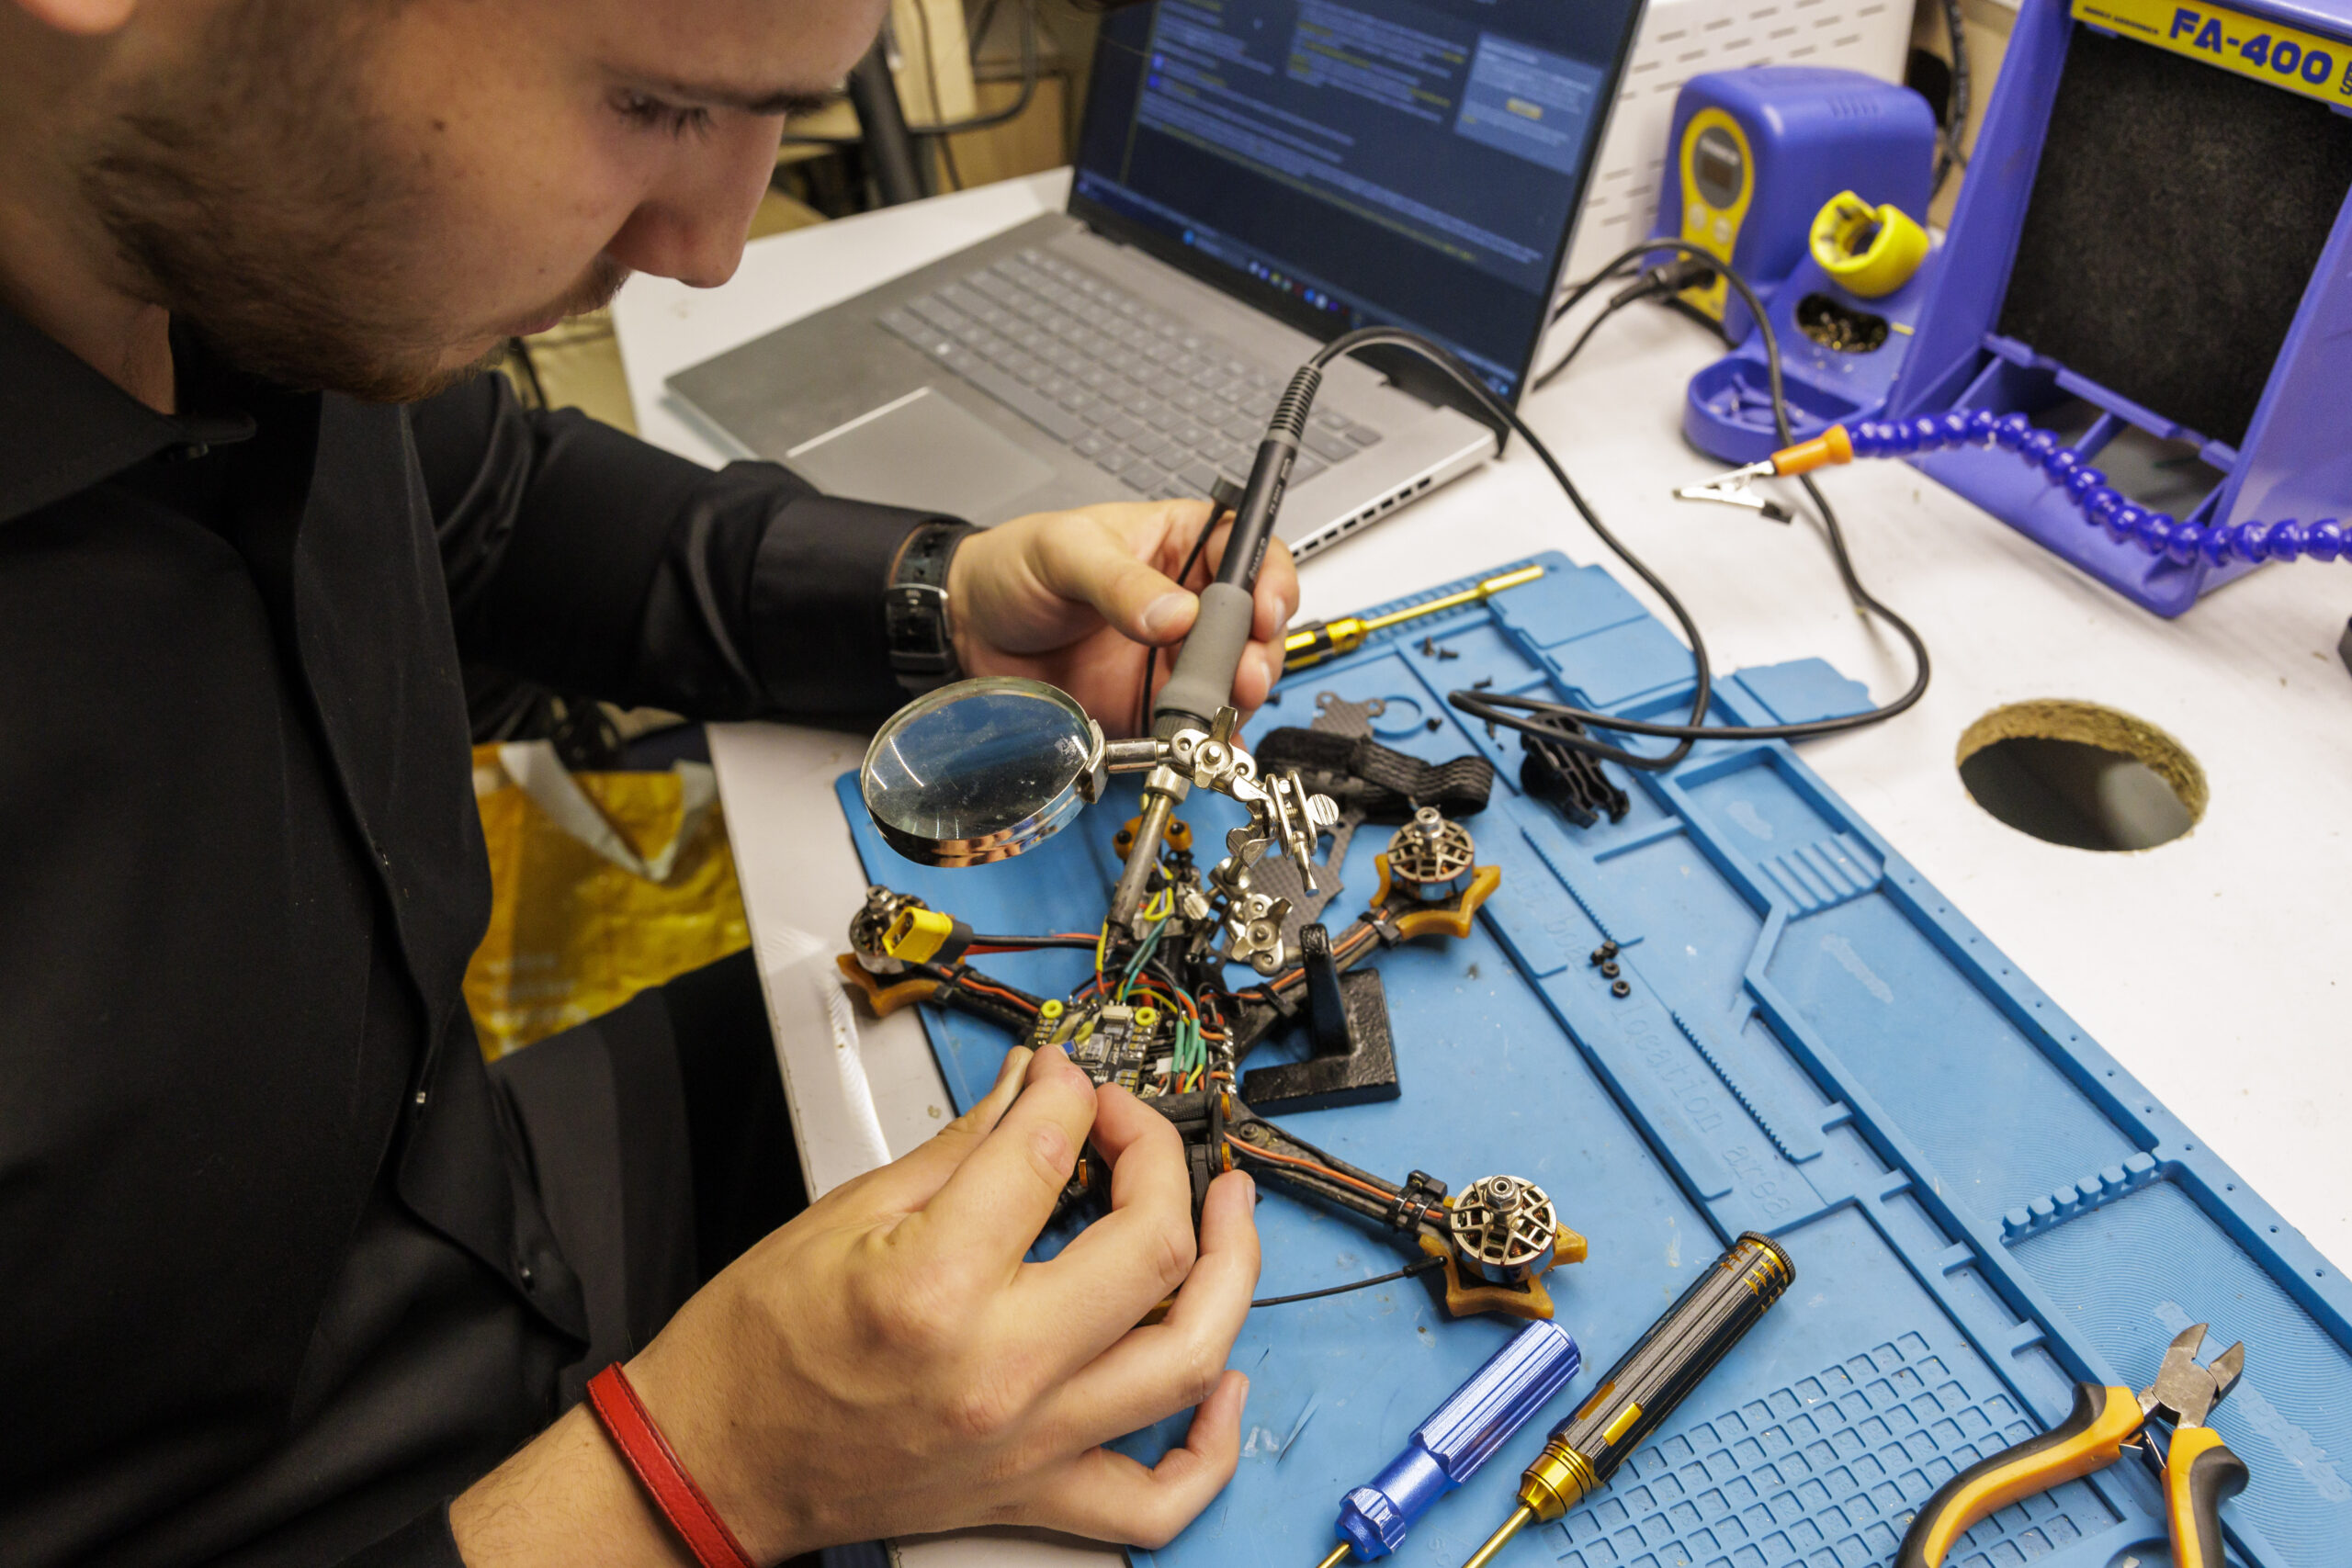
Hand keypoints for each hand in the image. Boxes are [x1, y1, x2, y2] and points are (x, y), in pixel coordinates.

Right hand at [451, 1046, 1260, 1565]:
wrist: (711, 1464)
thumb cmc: (754, 1351)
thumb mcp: (845, 1214)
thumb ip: (961, 1147)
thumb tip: (1030, 1089)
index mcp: (935, 1287)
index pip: (1049, 1155)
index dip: (1072, 1095)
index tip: (1068, 1080)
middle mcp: (997, 1370)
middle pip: (1151, 1250)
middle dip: (1163, 1162)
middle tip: (1139, 1131)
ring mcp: (1027, 1440)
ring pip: (1187, 1360)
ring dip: (1230, 1275)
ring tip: (1231, 1217)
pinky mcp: (1033, 1494)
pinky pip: (1160, 1496)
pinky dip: (1212, 1442)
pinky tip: (1223, 1380)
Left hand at [946, 501, 1300, 734]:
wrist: (968, 626)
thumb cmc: (1015, 566)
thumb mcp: (1066, 554)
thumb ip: (1121, 582)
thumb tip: (1176, 614)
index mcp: (1179, 545)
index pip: (1250, 554)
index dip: (1269, 582)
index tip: (1263, 611)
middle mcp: (1188, 602)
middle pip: (1254, 627)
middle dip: (1259, 653)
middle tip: (1240, 675)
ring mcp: (1173, 657)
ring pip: (1233, 680)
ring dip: (1236, 699)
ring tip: (1216, 710)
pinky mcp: (1151, 704)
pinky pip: (1194, 725)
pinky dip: (1207, 740)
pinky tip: (1206, 746)